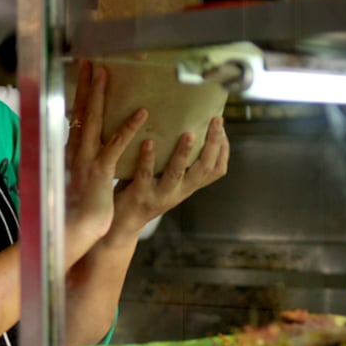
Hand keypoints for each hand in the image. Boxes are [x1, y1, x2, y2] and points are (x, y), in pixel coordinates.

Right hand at [64, 60, 148, 266]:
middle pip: (81, 110)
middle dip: (86, 84)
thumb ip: (89, 152)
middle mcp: (78, 148)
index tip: (87, 68)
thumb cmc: (85, 200)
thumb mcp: (86, 171)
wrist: (79, 225)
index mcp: (76, 148)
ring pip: (94, 121)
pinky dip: (128, 128)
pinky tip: (142, 113)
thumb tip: (96, 136)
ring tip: (106, 73)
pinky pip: (116, 145)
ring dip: (100, 96)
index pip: (78, 112)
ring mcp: (88, 158)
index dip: (83, 90)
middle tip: (92, 61)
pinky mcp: (101, 170)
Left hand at [107, 116, 229, 243]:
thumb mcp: (165, 179)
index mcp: (188, 186)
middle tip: (216, 121)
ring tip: (189, 134)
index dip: (223, 148)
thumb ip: (175, 161)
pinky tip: (148, 142)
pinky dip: (149, 158)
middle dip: (213, 144)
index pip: (216, 170)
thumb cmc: (141, 191)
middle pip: (204, 169)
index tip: (221, 125)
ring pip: (177, 173)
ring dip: (184, 153)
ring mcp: (159, 195)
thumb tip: (182, 125)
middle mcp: (179, 192)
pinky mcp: (139, 195)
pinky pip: (146, 175)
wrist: (121, 224)